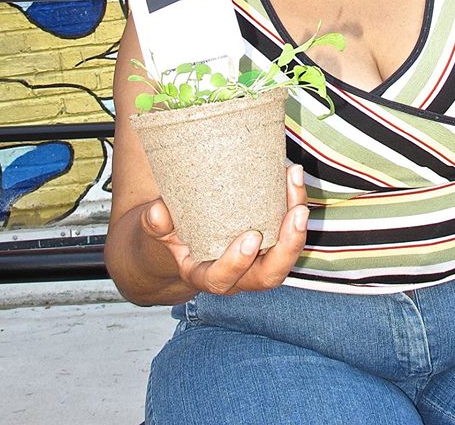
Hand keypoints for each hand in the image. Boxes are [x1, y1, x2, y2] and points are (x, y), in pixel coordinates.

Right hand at [140, 163, 308, 295]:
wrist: (179, 235)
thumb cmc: (169, 233)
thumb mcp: (156, 230)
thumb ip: (156, 224)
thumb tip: (158, 213)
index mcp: (206, 275)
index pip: (223, 279)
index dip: (237, 263)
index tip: (249, 238)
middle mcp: (236, 275)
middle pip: (268, 275)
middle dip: (288, 247)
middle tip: (296, 213)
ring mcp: (256, 260)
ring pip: (286, 253)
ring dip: (298, 222)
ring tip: (296, 183)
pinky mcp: (269, 241)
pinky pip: (289, 229)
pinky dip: (293, 202)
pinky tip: (292, 174)